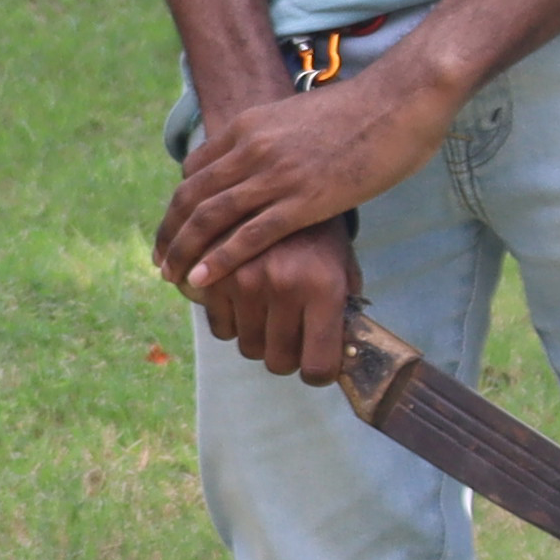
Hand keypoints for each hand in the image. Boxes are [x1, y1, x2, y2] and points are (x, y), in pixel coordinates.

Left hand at [157, 58, 457, 301]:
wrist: (400, 99)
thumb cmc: (361, 111)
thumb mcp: (299, 118)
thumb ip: (274, 140)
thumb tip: (266, 161)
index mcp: (248, 126)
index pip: (194, 170)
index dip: (178, 204)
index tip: (173, 228)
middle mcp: (251, 148)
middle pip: (191, 196)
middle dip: (170, 231)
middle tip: (159, 260)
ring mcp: (275, 174)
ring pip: (210, 217)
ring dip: (183, 250)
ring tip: (170, 276)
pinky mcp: (303, 199)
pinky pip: (248, 236)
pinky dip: (219, 260)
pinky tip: (201, 279)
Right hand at [185, 216, 366, 384]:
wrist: (279, 186)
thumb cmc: (319, 238)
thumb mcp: (343, 270)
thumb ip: (342, 313)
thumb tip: (339, 359)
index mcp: (324, 287)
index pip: (319, 364)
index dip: (318, 373)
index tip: (315, 367)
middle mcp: (285, 285)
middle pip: (279, 362)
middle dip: (287, 357)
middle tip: (292, 341)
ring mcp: (246, 281)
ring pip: (248, 347)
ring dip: (259, 340)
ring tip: (270, 318)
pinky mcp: (215, 276)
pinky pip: (221, 329)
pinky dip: (232, 324)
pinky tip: (245, 304)